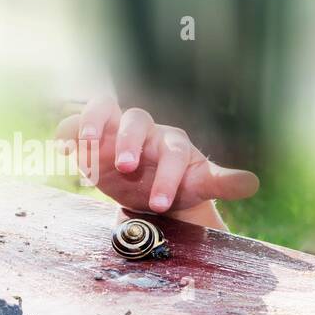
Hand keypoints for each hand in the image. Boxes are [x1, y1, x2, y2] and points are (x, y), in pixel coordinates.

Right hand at [54, 95, 258, 214]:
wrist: (151, 189)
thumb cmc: (177, 184)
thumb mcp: (199, 185)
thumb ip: (222, 183)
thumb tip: (253, 184)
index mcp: (175, 144)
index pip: (174, 152)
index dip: (168, 176)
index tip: (160, 204)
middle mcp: (146, 130)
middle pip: (138, 120)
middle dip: (131, 142)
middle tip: (126, 168)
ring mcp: (116, 128)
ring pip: (105, 109)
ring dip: (94, 125)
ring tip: (86, 148)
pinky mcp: (92, 136)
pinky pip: (76, 124)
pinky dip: (67, 132)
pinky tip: (61, 149)